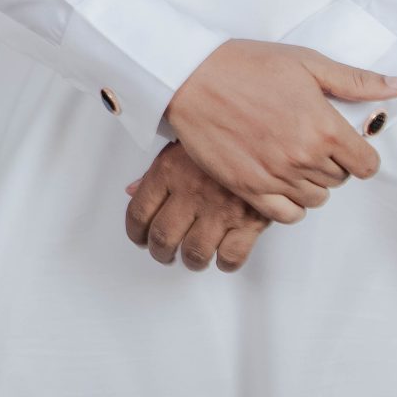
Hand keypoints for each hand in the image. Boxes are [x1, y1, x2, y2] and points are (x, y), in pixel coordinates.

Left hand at [124, 141, 271, 271]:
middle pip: (163, 237)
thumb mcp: (180, 146)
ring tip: (193, 258)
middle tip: (164, 254)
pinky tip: (222, 256)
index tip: (140, 239)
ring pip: (194, 252)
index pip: (139, 212)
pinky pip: (231, 256)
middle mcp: (191, 191)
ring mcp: (220, 208)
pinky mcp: (250, 221)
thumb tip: (132, 192)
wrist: (264, 133)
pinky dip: (224, 263)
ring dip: (191, 261)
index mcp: (169, 171)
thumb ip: (154, 172)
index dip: (136, 233)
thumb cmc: (221, 138)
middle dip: (160, 252)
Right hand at [164, 39, 396, 222]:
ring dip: (311, 182)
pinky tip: (280, 181)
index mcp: (323, 127)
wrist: (189, 76)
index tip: (345, 144)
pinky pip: (286, 215)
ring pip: (316, 198)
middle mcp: (303, 157)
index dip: (360, 154)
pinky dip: (290, 204)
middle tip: (309, 141)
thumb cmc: (244, 64)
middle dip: (333, 163)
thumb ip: (356, 81)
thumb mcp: (306, 63)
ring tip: (291, 157)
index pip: (367, 164)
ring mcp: (275, 176)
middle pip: (341, 180)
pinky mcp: (248, 187)